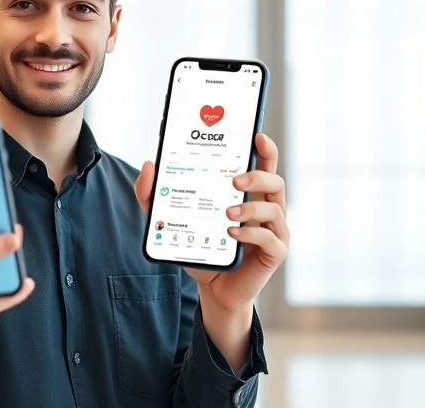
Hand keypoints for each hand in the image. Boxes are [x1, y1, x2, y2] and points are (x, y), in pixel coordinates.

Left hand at [134, 132, 288, 314]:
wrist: (214, 289)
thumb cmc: (203, 249)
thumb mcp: (172, 220)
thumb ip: (154, 196)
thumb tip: (149, 165)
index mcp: (249, 194)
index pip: (264, 164)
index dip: (265, 148)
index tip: (256, 135)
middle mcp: (266, 208)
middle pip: (275, 180)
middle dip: (258, 174)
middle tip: (235, 180)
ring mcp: (274, 230)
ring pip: (275, 208)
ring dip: (251, 208)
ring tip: (227, 213)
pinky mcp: (275, 252)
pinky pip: (270, 238)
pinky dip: (251, 233)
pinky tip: (231, 233)